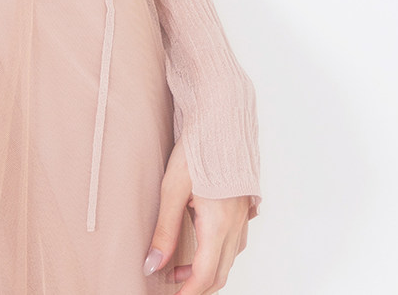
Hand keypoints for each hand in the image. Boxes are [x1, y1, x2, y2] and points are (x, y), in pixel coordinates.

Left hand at [143, 138, 250, 293]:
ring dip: (207, 269)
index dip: (188, 292)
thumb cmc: (197, 149)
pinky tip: (204, 243)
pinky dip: (219, 253)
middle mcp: (236, 225)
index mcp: (218, 224)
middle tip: (173, 284)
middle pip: (219, 273)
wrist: (221, 119)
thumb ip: (164, 231)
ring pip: (229, 258)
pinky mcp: (244, 207)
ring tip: (181, 265)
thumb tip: (153, 264)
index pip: (204, 275)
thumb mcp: (172, 189)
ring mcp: (243, 216)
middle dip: (196, 285)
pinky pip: (236, 242)